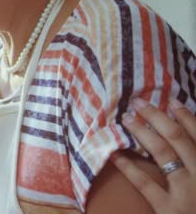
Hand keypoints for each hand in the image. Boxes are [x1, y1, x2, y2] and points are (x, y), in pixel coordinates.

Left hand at [112, 98, 195, 213]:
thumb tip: (185, 133)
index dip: (186, 116)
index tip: (170, 101)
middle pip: (179, 139)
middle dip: (158, 117)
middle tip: (138, 102)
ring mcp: (189, 194)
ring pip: (164, 155)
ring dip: (143, 133)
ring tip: (126, 119)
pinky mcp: (171, 211)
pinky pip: (147, 185)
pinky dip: (130, 167)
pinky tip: (115, 154)